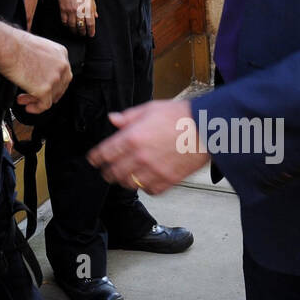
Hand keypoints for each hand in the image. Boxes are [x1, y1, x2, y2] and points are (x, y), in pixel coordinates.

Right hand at [0, 28, 70, 113]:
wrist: (6, 47)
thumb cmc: (14, 44)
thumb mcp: (36, 47)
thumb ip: (43, 59)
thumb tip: (37, 71)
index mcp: (60, 53)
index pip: (63, 74)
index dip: (52, 84)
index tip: (43, 87)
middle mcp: (61, 65)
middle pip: (60, 87)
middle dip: (46, 94)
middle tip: (33, 96)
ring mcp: (55, 78)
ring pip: (50, 96)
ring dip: (36, 100)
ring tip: (23, 100)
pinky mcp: (45, 89)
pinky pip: (44, 105)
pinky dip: (36, 108)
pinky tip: (28, 107)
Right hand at [57, 0, 96, 37]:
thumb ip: (93, 8)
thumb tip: (95, 16)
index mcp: (87, 7)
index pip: (90, 23)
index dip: (91, 31)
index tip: (91, 34)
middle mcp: (79, 10)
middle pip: (81, 27)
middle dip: (83, 33)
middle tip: (83, 34)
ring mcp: (70, 10)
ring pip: (72, 26)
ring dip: (74, 31)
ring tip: (76, 32)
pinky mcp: (62, 9)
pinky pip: (64, 21)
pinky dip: (67, 25)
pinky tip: (69, 25)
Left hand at [87, 98, 208, 193]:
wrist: (206, 128)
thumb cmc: (180, 116)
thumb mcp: (150, 109)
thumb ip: (128, 117)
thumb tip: (113, 119)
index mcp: (132, 137)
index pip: (105, 153)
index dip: (96, 158)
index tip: (93, 160)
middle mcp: (140, 156)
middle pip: (114, 172)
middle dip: (107, 172)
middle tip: (106, 171)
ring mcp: (154, 170)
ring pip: (130, 184)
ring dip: (125, 181)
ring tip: (125, 177)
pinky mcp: (168, 180)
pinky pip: (150, 191)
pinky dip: (145, 187)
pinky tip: (145, 181)